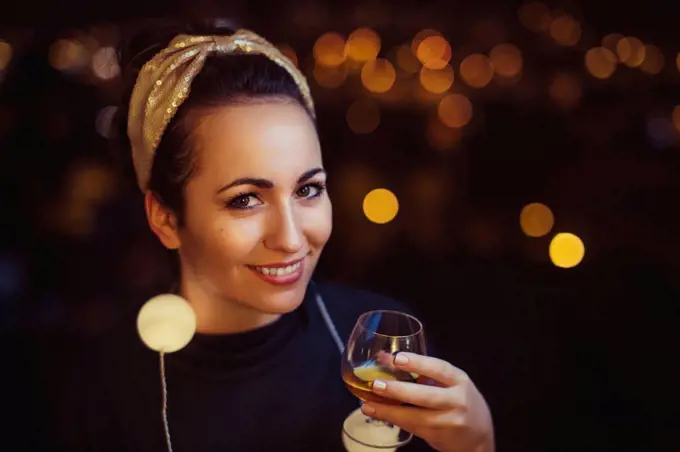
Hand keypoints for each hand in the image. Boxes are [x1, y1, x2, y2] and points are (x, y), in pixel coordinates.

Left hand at [360, 352, 494, 451]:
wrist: (478, 437)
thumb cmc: (460, 402)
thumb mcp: (452, 383)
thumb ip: (425, 372)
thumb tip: (387, 358)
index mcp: (459, 381)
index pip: (440, 369)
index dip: (418, 363)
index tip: (397, 358)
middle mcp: (457, 401)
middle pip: (427, 396)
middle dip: (399, 390)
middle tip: (376, 384)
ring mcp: (448, 421)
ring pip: (416, 417)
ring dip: (389, 410)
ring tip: (368, 403)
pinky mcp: (438, 436)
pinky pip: (412, 427)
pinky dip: (394, 419)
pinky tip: (378, 412)